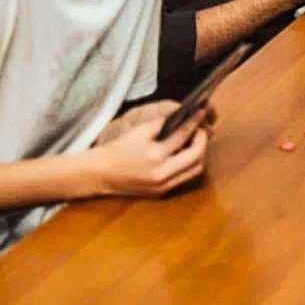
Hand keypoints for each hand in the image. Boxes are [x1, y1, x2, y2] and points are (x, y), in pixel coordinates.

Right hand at [90, 103, 210, 197]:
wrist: (102, 173)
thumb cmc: (119, 149)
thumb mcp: (139, 131)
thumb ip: (163, 122)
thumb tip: (183, 115)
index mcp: (155, 156)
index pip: (183, 136)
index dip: (194, 122)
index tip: (201, 111)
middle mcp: (161, 174)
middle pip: (196, 157)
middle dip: (203, 140)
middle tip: (201, 129)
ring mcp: (163, 186)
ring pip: (195, 170)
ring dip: (200, 154)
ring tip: (196, 140)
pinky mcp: (162, 192)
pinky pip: (185, 178)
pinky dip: (191, 165)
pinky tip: (188, 153)